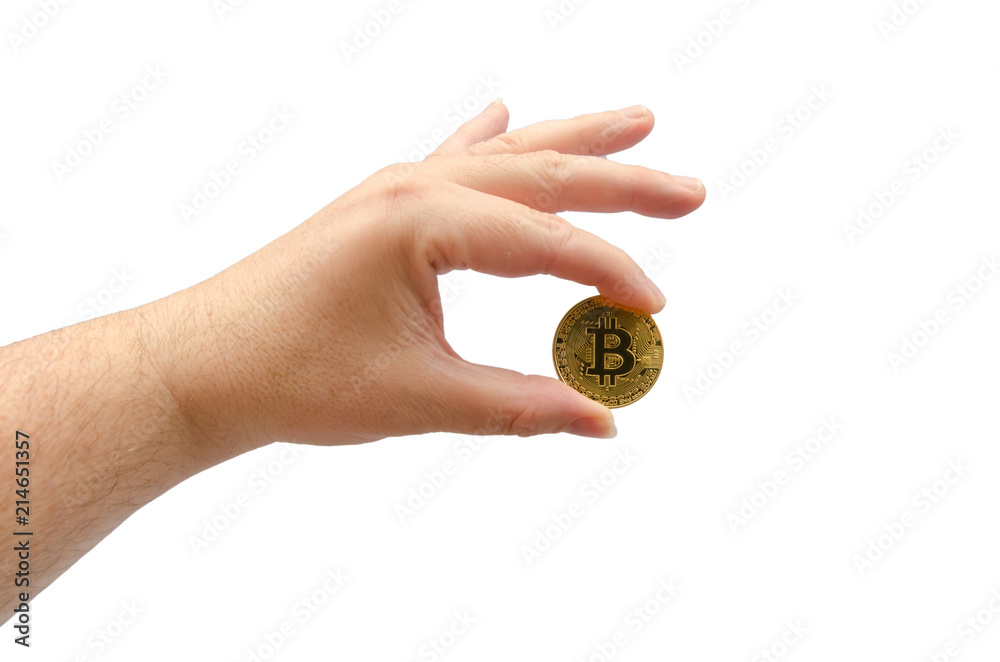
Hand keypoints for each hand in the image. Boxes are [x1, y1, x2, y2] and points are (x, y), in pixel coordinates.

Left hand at [148, 101, 704, 455]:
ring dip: (572, 145)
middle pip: (541, 174)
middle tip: (690, 191)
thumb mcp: (419, 397)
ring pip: (504, 156)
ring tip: (637, 124)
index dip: (609, 276)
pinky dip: (489, 141)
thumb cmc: (295, 376)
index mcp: (424, 220)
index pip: (545, 242)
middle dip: (621, 182)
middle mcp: (413, 187)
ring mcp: (394, 190)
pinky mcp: (379, 207)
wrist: (204, 364)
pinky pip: (451, 160)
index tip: (652, 313)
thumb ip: (519, 406)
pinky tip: (505, 112)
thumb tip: (602, 421)